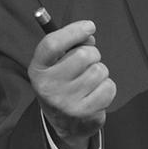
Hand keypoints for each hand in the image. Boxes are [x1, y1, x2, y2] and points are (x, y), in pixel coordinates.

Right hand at [28, 20, 115, 148]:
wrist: (65, 123)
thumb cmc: (64, 83)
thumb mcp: (58, 63)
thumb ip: (71, 45)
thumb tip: (89, 35)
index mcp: (38, 70)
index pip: (52, 44)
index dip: (73, 31)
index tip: (89, 26)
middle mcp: (48, 86)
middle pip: (83, 55)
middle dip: (92, 54)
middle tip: (87, 63)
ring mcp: (66, 101)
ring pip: (99, 70)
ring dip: (100, 72)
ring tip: (89, 82)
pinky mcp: (84, 112)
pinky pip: (109, 87)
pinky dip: (107, 87)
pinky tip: (95, 94)